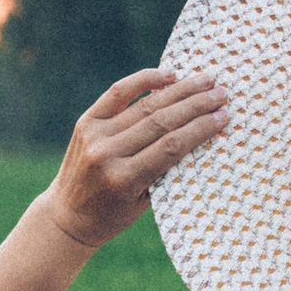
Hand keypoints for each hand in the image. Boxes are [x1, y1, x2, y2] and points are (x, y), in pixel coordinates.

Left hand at [39, 69, 230, 249]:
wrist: (67, 215)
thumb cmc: (113, 214)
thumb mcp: (144, 201)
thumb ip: (166, 170)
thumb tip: (200, 132)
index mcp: (124, 179)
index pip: (171, 147)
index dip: (200, 129)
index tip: (224, 117)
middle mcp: (107, 154)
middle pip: (161, 122)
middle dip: (196, 105)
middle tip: (222, 93)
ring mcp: (95, 136)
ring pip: (145, 106)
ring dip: (179, 90)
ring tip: (205, 80)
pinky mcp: (86, 122)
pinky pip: (117, 93)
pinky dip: (143, 80)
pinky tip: (168, 74)